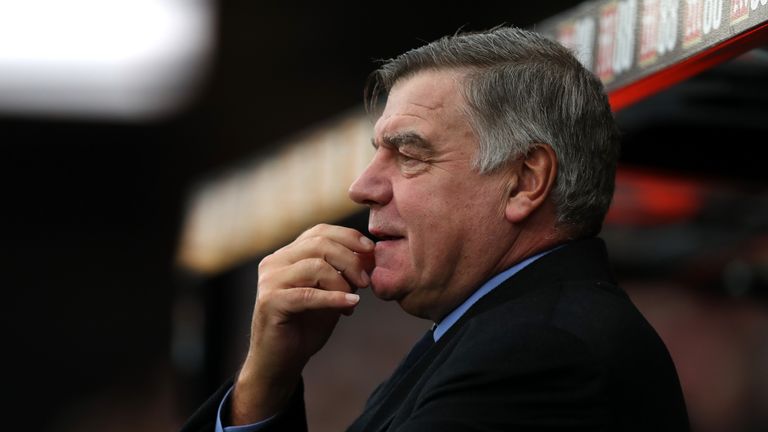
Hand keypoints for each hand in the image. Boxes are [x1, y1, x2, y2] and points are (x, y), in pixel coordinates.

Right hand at [231, 224, 374, 423]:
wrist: (280, 363)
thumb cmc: (306, 327)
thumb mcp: (329, 294)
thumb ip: (342, 274)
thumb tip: (369, 255)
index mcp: (287, 255)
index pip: (319, 232)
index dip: (348, 237)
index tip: (370, 250)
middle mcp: (274, 262)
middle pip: (320, 245)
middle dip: (350, 260)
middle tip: (365, 282)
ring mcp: (270, 281)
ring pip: (315, 266)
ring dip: (343, 282)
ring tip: (354, 298)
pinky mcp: (271, 302)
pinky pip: (309, 294)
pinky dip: (334, 299)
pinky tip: (351, 306)